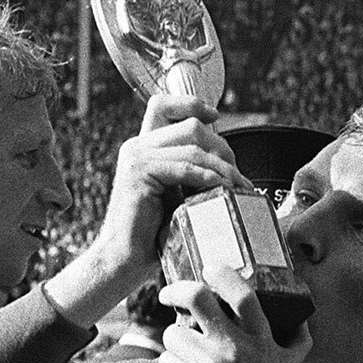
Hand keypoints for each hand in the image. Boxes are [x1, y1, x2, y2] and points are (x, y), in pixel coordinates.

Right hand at [46, 95, 252, 327]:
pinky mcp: (138, 175)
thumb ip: (190, 174)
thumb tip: (227, 166)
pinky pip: (184, 167)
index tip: (217, 116)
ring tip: (237, 186)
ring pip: (192, 145)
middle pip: (190, 125)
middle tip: (237, 175)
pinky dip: (207, 176)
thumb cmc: (152, 235)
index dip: (192, 103)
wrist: (124, 259)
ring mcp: (136, 158)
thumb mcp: (175, 195)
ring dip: (222, 166)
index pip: (164, 104)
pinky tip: (222, 188)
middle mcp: (137, 146)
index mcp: (144, 146)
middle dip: (222, 147)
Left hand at [158, 265, 308, 362]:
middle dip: (176, 289)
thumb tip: (304, 313)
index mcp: (262, 343)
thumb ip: (297, 340)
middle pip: (196, 297)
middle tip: (169, 294)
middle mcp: (237, 350)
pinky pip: (167, 361)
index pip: (243, 294)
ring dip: (176, 345)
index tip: (209, 269)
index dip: (222, 274)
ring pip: (174, 333)